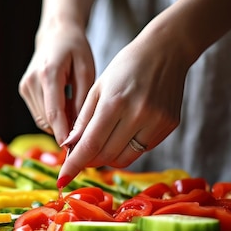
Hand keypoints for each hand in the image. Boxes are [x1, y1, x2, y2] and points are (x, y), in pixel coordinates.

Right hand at [18, 18, 95, 144]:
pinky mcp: (23, 90)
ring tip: (77, 115)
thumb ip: (83, 100)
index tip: (75, 151)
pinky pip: (40, 114)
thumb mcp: (87, 71)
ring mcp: (25, 86)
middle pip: (47, 120)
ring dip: (59, 124)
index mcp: (48, 74)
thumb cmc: (76, 49)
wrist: (56, 33)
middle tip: (85, 133)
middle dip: (65, 130)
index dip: (63, 135)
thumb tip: (80, 131)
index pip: (54, 113)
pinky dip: (53, 117)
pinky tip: (67, 108)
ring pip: (42, 120)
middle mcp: (31, 81)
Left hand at [57, 21, 194, 186]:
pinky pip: (141, 150)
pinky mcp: (169, 126)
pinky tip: (122, 133)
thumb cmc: (126, 66)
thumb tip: (70, 148)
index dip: (74, 165)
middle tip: (79, 155)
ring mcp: (157, 122)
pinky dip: (126, 148)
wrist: (167, 51)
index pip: (91, 144)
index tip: (62, 179)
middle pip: (106, 155)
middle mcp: (138, 115)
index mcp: (115, 102)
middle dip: (89, 160)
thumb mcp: (98, 88)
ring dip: (106, 157)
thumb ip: (83, 120)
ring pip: (124, 159)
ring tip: (100, 144)